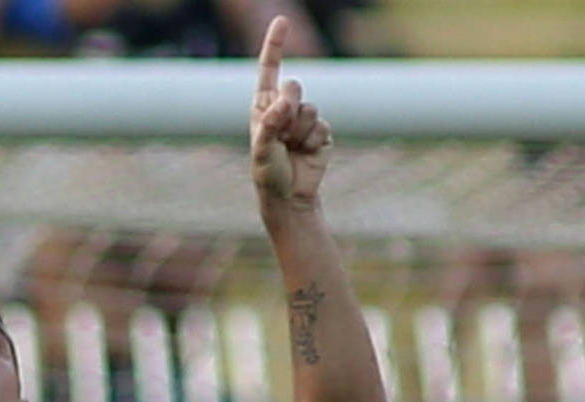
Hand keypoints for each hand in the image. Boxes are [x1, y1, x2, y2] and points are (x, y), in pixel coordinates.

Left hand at [250, 16, 332, 207]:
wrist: (290, 197)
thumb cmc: (268, 173)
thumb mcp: (261, 149)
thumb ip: (270, 123)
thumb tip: (285, 102)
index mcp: (264, 104)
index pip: (270, 68)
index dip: (276, 44)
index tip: (282, 21)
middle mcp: (284, 107)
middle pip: (294, 86)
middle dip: (289, 108)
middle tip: (282, 134)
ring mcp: (304, 120)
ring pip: (310, 109)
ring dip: (300, 132)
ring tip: (292, 149)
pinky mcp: (322, 133)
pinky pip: (322, 126)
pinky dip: (313, 142)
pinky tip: (306, 154)